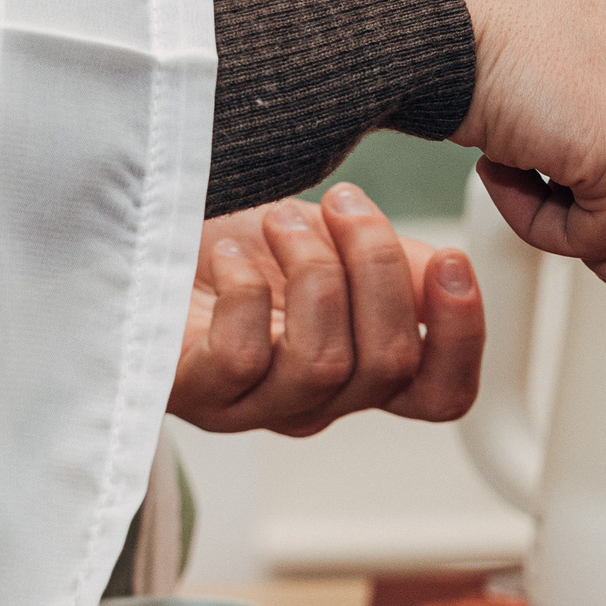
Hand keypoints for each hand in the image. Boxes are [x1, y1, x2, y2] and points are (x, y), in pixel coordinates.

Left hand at [168, 184, 485, 436]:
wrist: (142, 235)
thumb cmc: (239, 244)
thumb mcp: (333, 241)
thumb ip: (393, 264)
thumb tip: (445, 272)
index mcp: (359, 365)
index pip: (439, 393)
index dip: (462, 338)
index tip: (451, 259)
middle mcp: (313, 397)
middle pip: (388, 364)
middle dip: (377, 263)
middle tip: (346, 201)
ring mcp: (253, 404)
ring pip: (324, 362)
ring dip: (313, 268)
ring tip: (280, 218)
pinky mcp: (195, 392)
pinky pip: (241, 358)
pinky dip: (245, 291)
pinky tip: (231, 255)